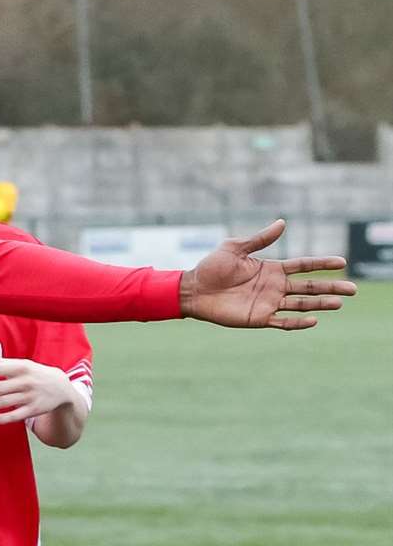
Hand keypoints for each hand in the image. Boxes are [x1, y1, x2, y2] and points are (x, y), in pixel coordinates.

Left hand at [0, 356, 81, 424]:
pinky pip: (16, 415)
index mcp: (21, 367)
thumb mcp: (21, 365)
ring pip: (5, 402)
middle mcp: (26, 381)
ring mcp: (30, 396)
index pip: (0, 369)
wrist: (61, 387)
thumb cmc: (35, 374)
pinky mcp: (34, 409)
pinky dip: (3, 418)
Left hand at [180, 220, 355, 328]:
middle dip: (331, 287)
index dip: (322, 264)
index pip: (303, 265)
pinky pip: (282, 322)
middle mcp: (274, 286)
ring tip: (339, 303)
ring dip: (320, 304)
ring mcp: (268, 303)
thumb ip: (260, 239)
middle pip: (309, 286)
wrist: (193, 290)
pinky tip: (313, 320)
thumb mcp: (236, 248)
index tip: (342, 262)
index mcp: (272, 269)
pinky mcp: (258, 318)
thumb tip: (283, 223)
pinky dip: (297, 323)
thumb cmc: (211, 267)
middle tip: (353, 289)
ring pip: (301, 304)